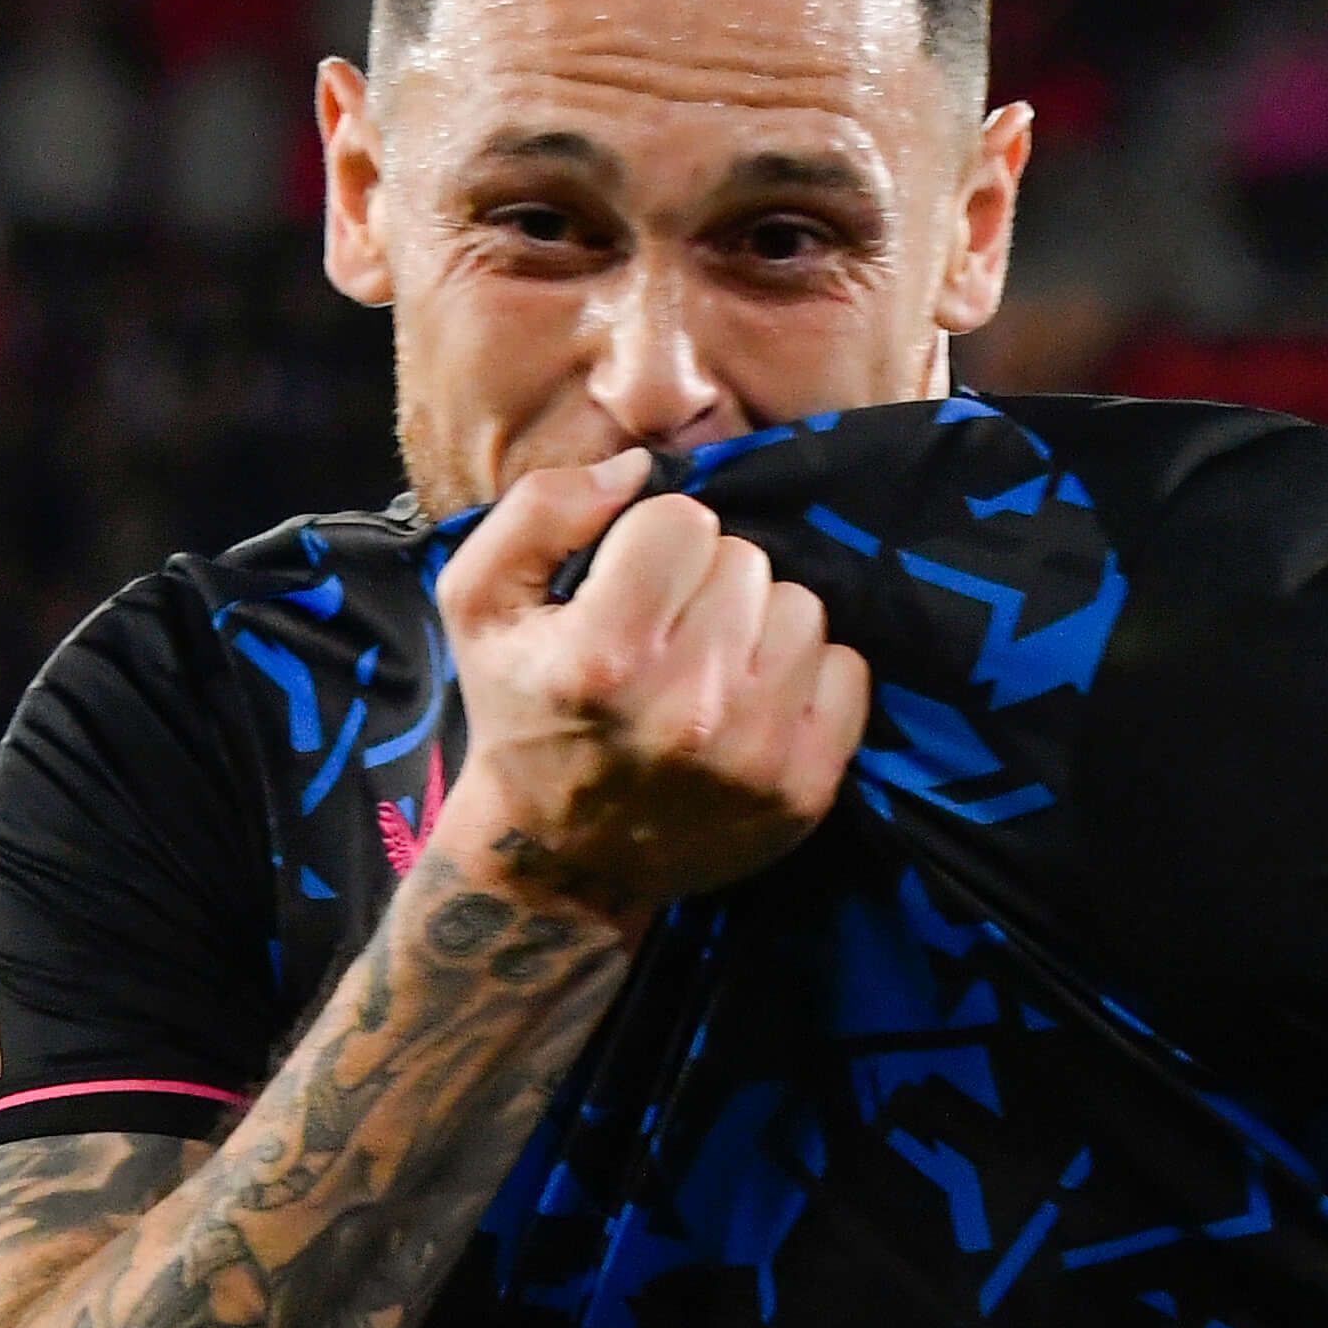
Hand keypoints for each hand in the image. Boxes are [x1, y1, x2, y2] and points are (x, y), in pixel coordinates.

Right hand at [430, 448, 869, 921]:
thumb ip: (541, 509)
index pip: (684, 521)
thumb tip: (640, 469)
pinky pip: (849, 669)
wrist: (560, 858)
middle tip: (668, 634)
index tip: (629, 589)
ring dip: (760, 625)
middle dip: (707, 582)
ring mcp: (755, 752)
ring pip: (803, 609)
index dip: (652, 543)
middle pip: (747, 560)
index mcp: (604, 654)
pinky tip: (754, 702)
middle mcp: (688, 706)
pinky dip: (808, 676)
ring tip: (711, 667)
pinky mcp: (805, 786)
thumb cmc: (521, 711)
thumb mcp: (478, 604)